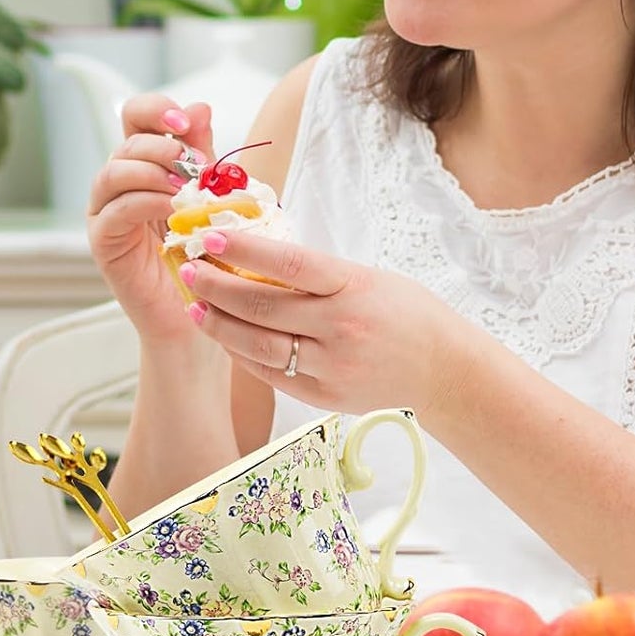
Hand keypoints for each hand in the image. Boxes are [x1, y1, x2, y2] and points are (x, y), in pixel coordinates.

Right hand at [86, 96, 215, 342]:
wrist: (199, 310)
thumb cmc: (206, 250)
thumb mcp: (210, 192)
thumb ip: (202, 153)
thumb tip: (199, 106)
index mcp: (144, 163)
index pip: (135, 117)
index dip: (156, 110)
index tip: (186, 123)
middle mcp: (119, 182)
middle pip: (126, 142)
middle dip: (163, 146)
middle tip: (196, 165)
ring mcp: (106, 211)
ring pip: (114, 172)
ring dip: (151, 172)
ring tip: (185, 188)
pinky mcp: (103, 241)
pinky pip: (115, 211)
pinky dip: (144, 202)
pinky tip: (172, 209)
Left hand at [177, 228, 469, 416]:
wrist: (446, 371)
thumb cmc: (406, 314)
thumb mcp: (368, 278)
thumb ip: (317, 274)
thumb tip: (255, 258)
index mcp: (354, 289)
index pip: (289, 264)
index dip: (244, 250)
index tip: (209, 238)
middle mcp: (341, 329)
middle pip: (263, 306)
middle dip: (216, 287)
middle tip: (188, 270)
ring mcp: (331, 367)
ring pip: (257, 345)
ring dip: (219, 325)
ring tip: (194, 307)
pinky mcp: (324, 397)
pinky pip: (270, 373)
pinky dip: (241, 354)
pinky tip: (223, 336)